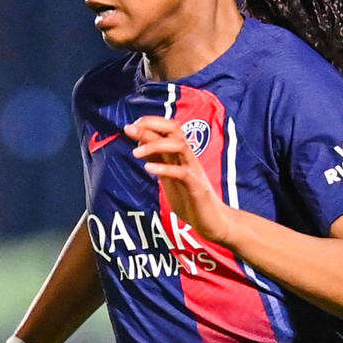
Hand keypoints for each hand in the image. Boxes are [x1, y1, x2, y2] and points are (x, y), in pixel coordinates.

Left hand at [127, 115, 242, 250]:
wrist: (212, 220)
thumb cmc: (190, 198)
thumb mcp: (168, 176)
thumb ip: (158, 160)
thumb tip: (140, 143)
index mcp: (181, 154)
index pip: (169, 128)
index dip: (150, 122)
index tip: (131, 126)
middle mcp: (188, 157)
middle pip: (175, 129)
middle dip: (151, 125)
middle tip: (130, 130)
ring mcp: (193, 170)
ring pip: (178, 145)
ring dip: (154, 145)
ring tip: (135, 153)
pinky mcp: (196, 186)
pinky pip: (181, 172)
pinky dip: (163, 168)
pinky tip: (148, 169)